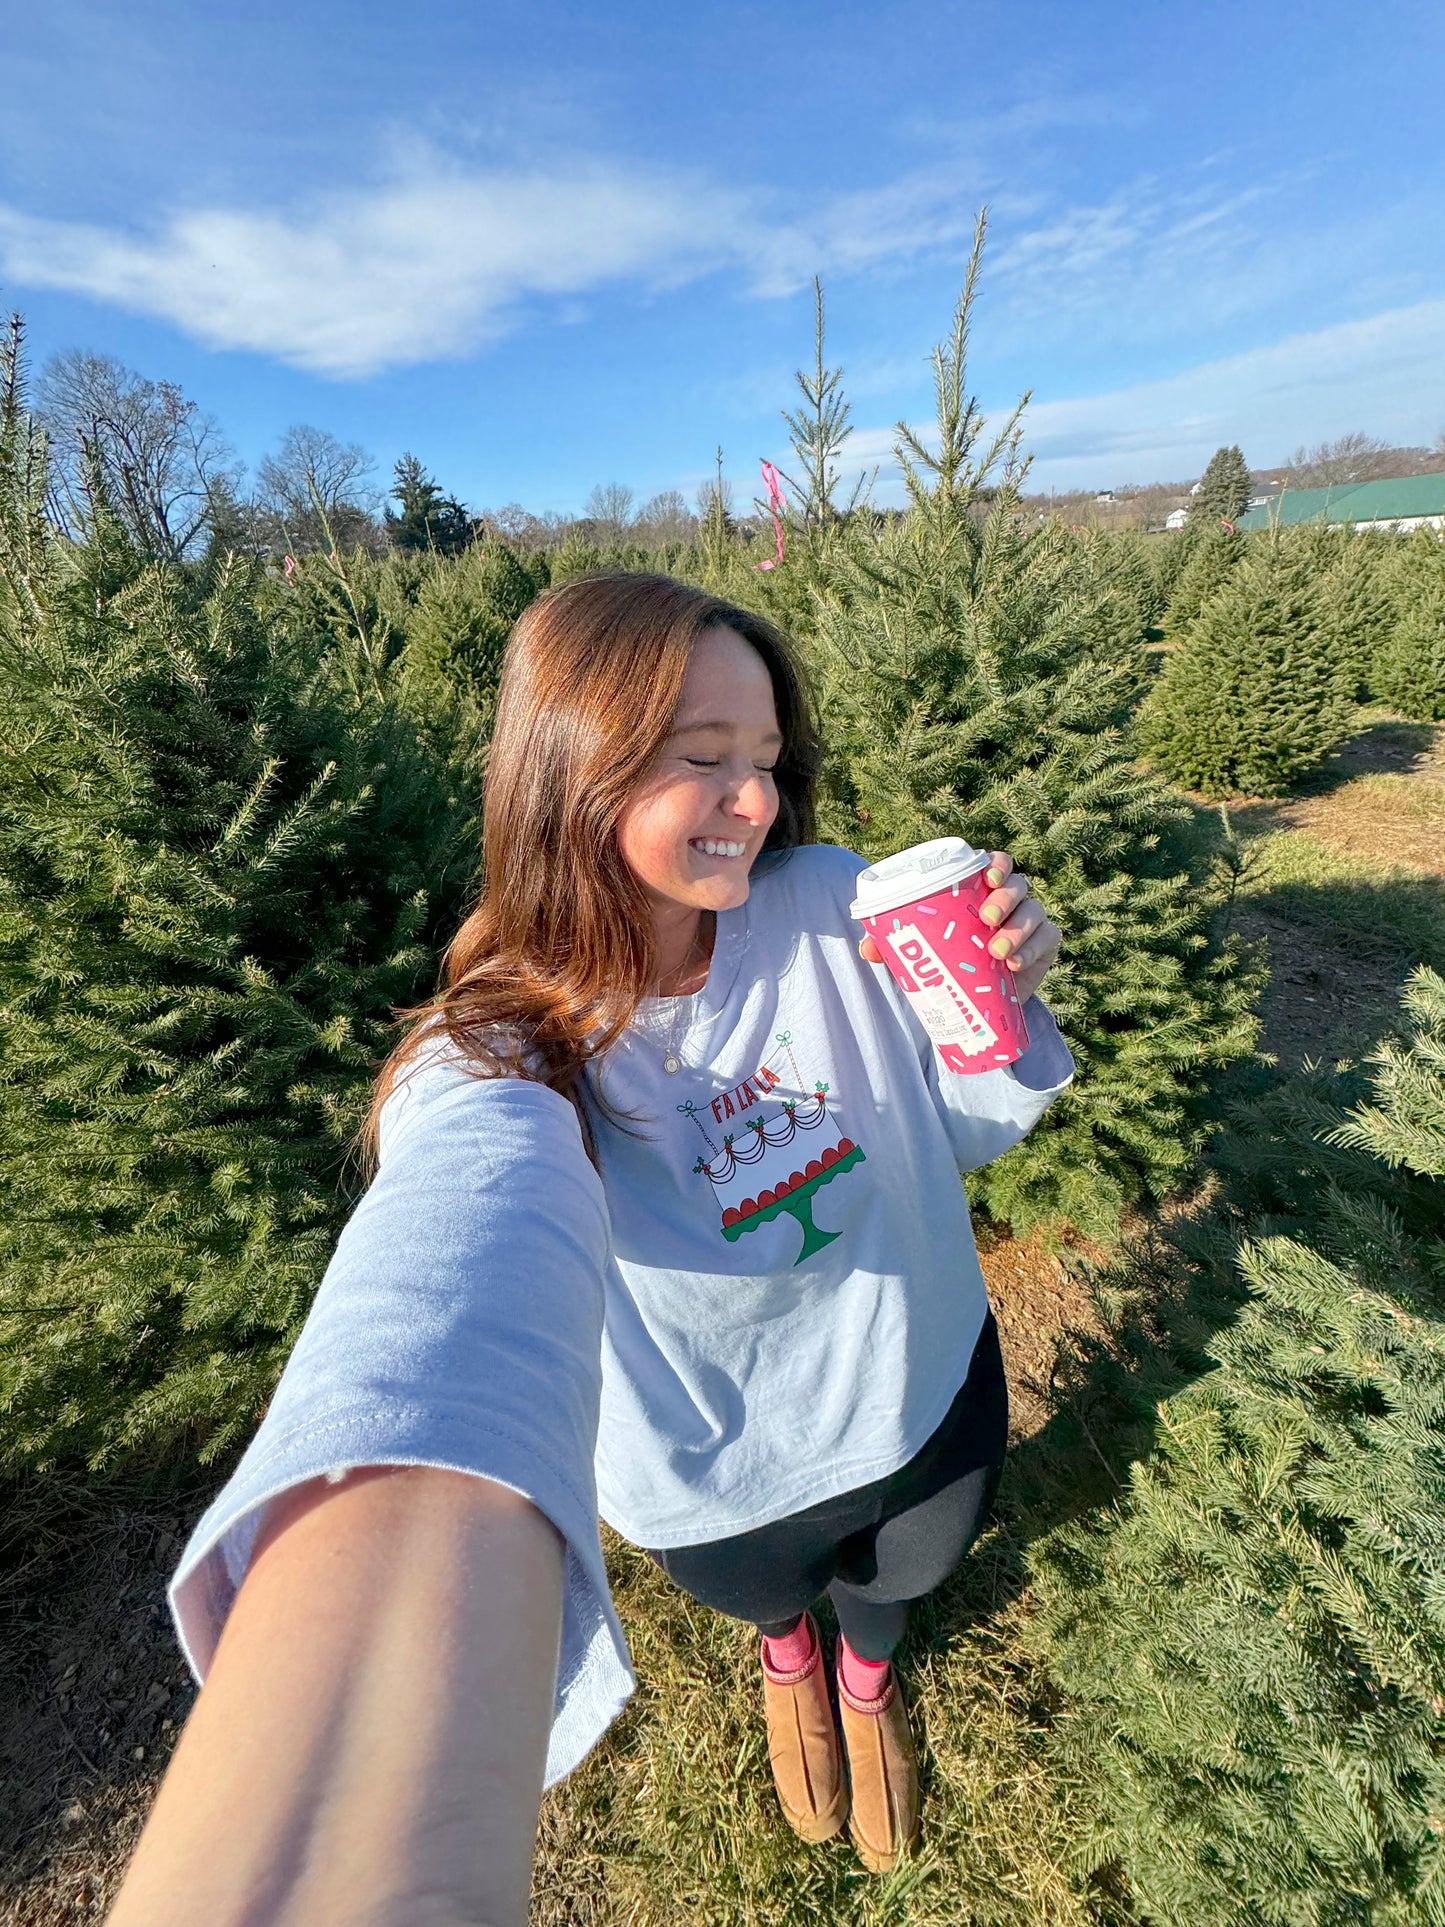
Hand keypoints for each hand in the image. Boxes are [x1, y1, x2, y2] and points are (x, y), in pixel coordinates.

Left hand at [859, 850, 1061, 1006]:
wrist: (978, 1000)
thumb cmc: (948, 960)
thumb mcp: (921, 952)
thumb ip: (892, 945)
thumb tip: (868, 947)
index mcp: (980, 890)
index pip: (995, 863)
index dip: (996, 863)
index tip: (987, 877)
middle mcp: (1009, 899)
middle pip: (1017, 883)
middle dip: (1005, 897)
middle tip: (986, 918)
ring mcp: (1030, 920)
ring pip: (1034, 910)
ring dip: (1018, 929)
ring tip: (997, 952)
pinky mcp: (1045, 944)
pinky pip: (1048, 938)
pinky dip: (1032, 949)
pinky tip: (1014, 964)